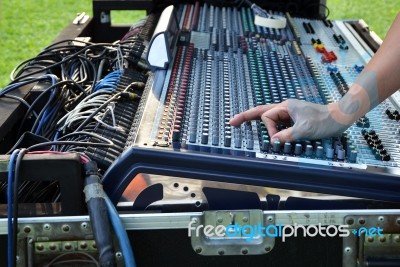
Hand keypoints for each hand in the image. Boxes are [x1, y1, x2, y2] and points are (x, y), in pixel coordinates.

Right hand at [229, 99, 351, 142]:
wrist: (340, 118)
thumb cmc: (324, 121)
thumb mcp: (305, 130)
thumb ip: (287, 136)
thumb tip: (273, 141)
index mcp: (285, 106)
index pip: (267, 117)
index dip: (268, 130)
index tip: (277, 141)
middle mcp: (285, 108)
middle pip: (261, 112)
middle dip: (246, 116)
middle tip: (232, 122)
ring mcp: (289, 113)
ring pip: (269, 117)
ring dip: (260, 123)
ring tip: (242, 122)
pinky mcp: (294, 119)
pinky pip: (278, 123)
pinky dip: (272, 128)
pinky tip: (269, 133)